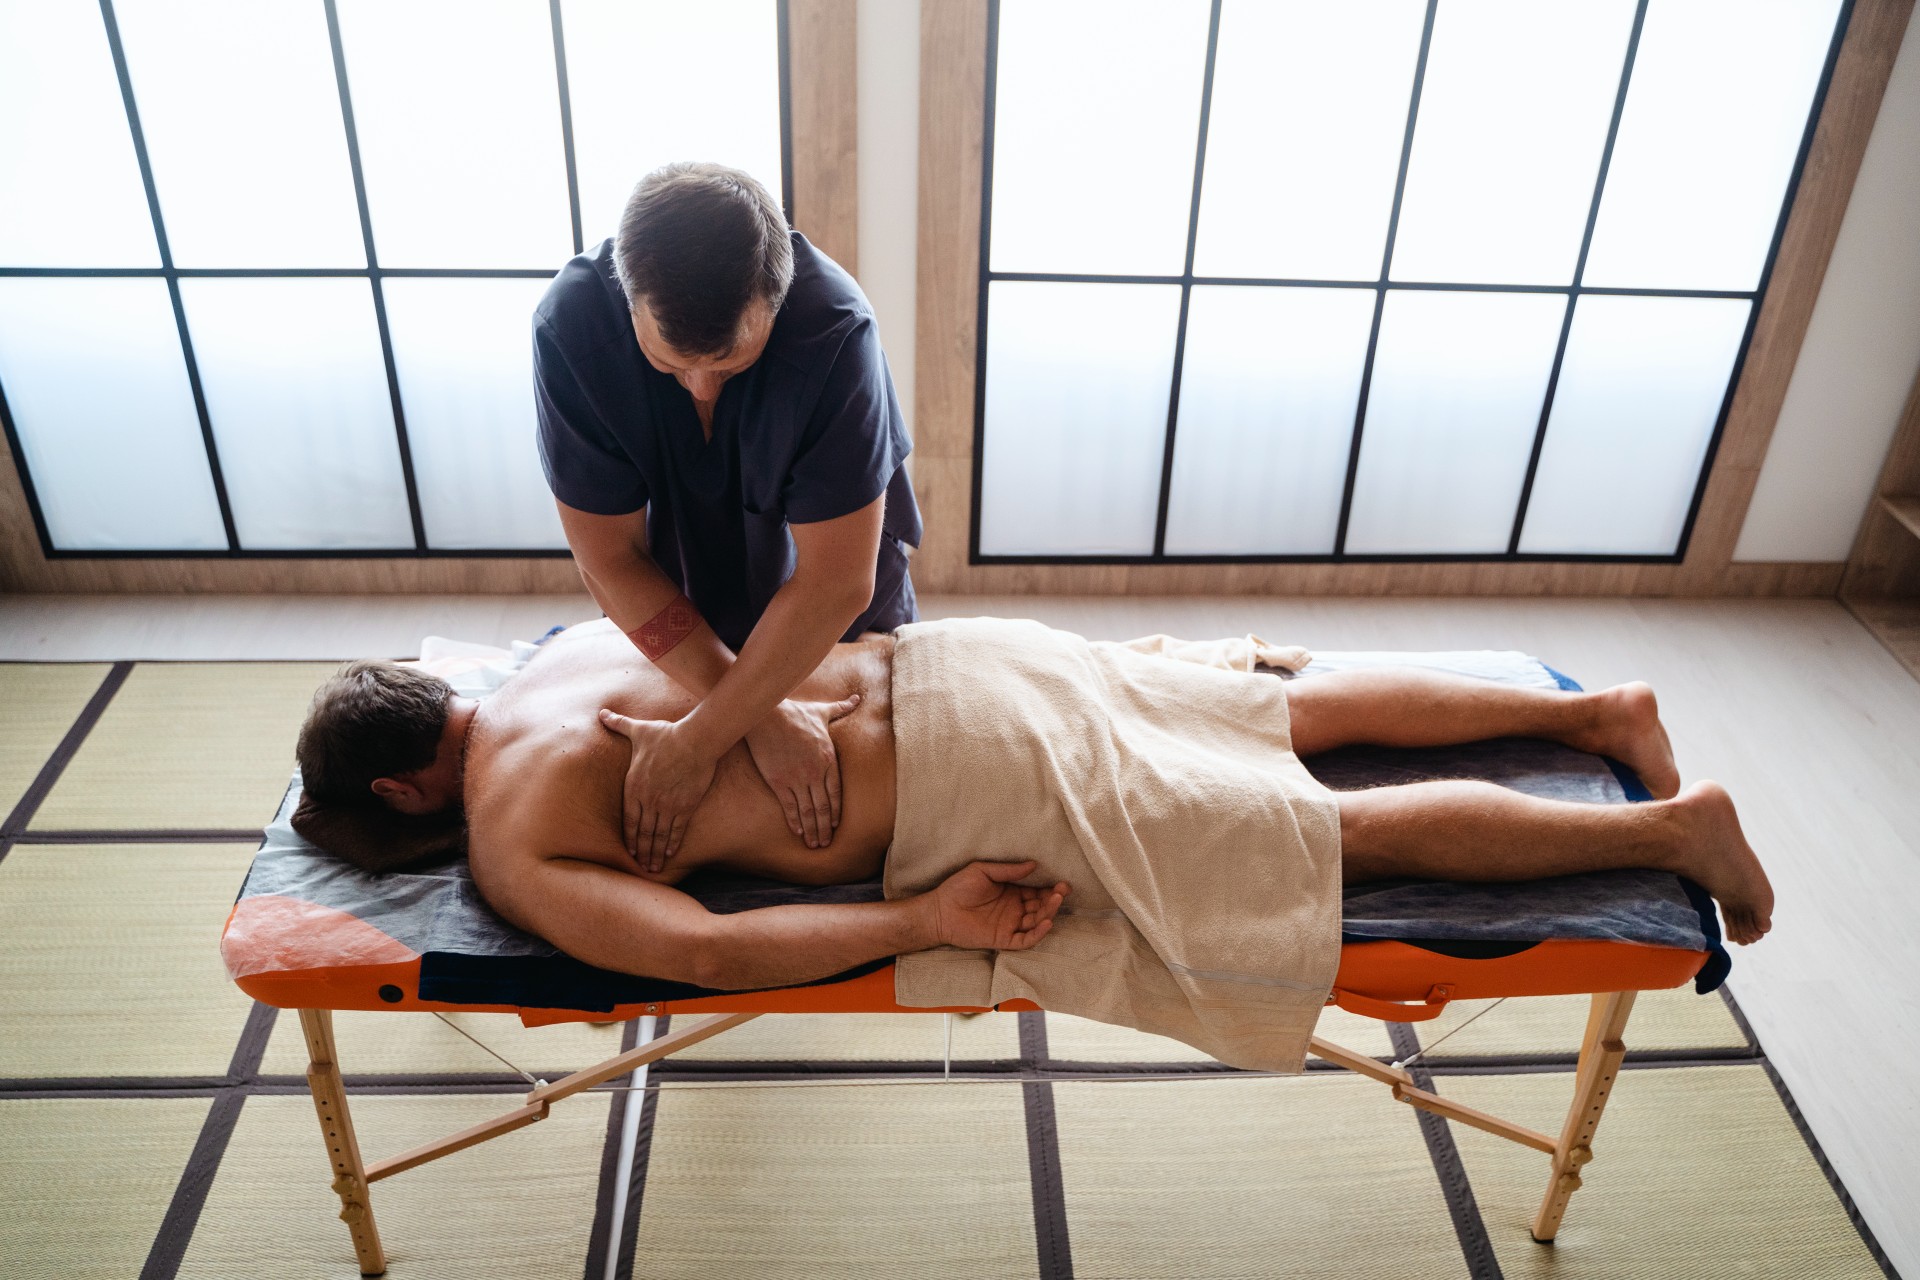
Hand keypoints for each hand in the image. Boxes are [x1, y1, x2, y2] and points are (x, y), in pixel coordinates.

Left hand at [597, 710, 718, 871]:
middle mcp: (648, 800)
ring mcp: (667, 805)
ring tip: (654, 868)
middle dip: (641, 851)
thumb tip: (602, 713)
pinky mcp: (685, 806)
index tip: (629, 851)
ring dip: (655, 853)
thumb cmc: (666, 735)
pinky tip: (670, 854)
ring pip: (658, 835)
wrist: (694, 741)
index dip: (628, 837)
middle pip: (642, 832)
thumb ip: (618, 724)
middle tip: (642, 867)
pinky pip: (676, 830)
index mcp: (634, 786)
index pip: (628, 819)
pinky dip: (672, 844)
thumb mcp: (638, 730)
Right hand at [744, 694, 862, 848]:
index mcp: (829, 759)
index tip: (835, 825)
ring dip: (812, 830)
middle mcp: (815, 772)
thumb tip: (857, 698)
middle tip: (826, 843)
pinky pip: (790, 806)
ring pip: (808, 811)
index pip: (836, 792)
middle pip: (823, 807)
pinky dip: (795, 821)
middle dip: (825, 828)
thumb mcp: (823, 711)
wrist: (768, 715)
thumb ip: (842, 709)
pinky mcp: (779, 782)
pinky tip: (798, 832)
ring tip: (814, 844)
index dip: (835, 811)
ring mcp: (797, 779)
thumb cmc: (796, 713)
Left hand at [926, 861, 1069, 950]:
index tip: (1062, 882)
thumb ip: (1008, 870)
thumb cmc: (958, 887)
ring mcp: (1010, 925)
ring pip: (1036, 921)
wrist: (939, 911)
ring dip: (1048, 913)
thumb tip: (1033, 864)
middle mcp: (1014, 909)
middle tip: (1062, 890)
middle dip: (1053, 899)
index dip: (1050, 888)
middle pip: (1040, 906)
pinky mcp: (1004, 939)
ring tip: (1055, 901)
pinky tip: (1045, 923)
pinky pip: (1025, 939)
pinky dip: (1037, 933)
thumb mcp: (983, 871)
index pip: (1037, 891)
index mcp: (1012, 892)